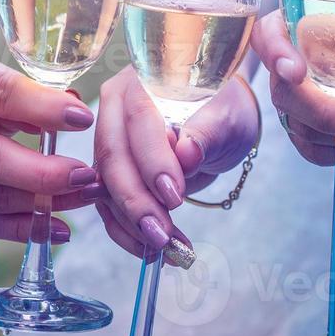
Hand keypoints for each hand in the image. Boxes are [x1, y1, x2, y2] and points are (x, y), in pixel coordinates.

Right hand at [0, 60, 100, 225]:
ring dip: (39, 203)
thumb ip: (32, 96)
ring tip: (82, 197)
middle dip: (41, 171)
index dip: (43, 107)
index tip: (83, 118)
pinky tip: (58, 229)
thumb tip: (74, 108)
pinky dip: (22, 229)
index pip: (1, 94)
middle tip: (84, 174)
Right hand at [91, 66, 260, 258]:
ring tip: (169, 249)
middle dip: (137, 202)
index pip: (139, 122)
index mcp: (141, 83)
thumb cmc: (223, 108)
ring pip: (107, 189)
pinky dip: (130, 233)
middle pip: (114, 158)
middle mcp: (114, 110)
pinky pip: (110, 208)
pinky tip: (154, 252)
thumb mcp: (227, 117)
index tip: (174, 195)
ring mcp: (108, 144)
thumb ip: (206, 133)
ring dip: (135, 225)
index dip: (153, 161)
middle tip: (163, 235)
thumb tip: (186, 152)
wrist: (218, 119)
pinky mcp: (110, 175)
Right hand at [250, 9, 334, 165]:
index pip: (267, 36)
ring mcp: (289, 102)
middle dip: (327, 113)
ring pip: (302, 129)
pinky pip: (314, 150)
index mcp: (287, 28)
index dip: (277, 55)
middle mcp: (281, 67)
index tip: (296, 71)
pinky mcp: (303, 129)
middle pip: (286, 94)